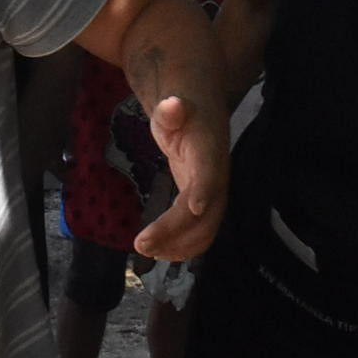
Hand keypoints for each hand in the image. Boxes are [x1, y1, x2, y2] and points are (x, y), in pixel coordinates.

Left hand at [131, 93, 227, 262]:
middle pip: (205, 213)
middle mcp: (216, 178)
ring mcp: (213, 195)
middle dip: (177, 232)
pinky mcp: (204, 205)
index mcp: (209, 153)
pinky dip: (183, 247)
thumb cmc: (180, 111)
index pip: (211, 175)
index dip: (205, 191)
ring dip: (178, 246)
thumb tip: (173, 105)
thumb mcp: (171, 107)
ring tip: (144, 249)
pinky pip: (200, 232)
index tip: (194, 208)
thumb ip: (170, 111)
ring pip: (205, 230)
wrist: (198, 115)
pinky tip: (159, 252)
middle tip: (141, 243)